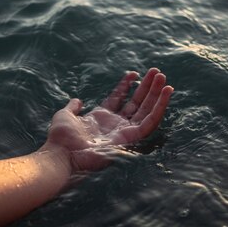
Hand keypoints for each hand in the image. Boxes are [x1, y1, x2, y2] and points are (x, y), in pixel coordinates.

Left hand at [44, 68, 173, 171]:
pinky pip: (150, 122)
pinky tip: (166, 93)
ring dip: (157, 95)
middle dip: (147, 88)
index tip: (134, 73)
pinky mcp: (131, 138)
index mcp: (102, 117)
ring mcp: (125, 131)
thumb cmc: (61, 137)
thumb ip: (72, 107)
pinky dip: (160, 107)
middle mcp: (116, 124)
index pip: (119, 98)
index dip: (126, 85)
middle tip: (156, 72)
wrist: (63, 154)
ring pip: (146, 110)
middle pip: (136, 102)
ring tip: (164, 79)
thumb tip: (78, 100)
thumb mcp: (65, 115)